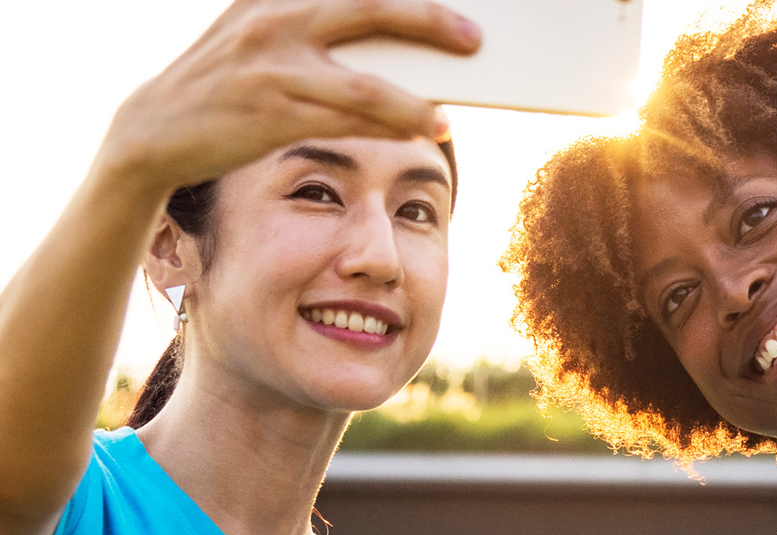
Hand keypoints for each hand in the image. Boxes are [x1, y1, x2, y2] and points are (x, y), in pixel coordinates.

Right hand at [99, 0, 480, 191]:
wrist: (154, 129)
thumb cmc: (224, 81)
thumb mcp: (254, 29)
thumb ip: (308, 20)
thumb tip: (390, 26)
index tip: (449, 0)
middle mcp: (274, 20)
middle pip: (369, 10)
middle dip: (428, 21)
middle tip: (473, 38)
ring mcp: (273, 69)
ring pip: (363, 84)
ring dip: (414, 102)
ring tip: (446, 116)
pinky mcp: (272, 116)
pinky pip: (346, 124)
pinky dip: (387, 127)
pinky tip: (418, 130)